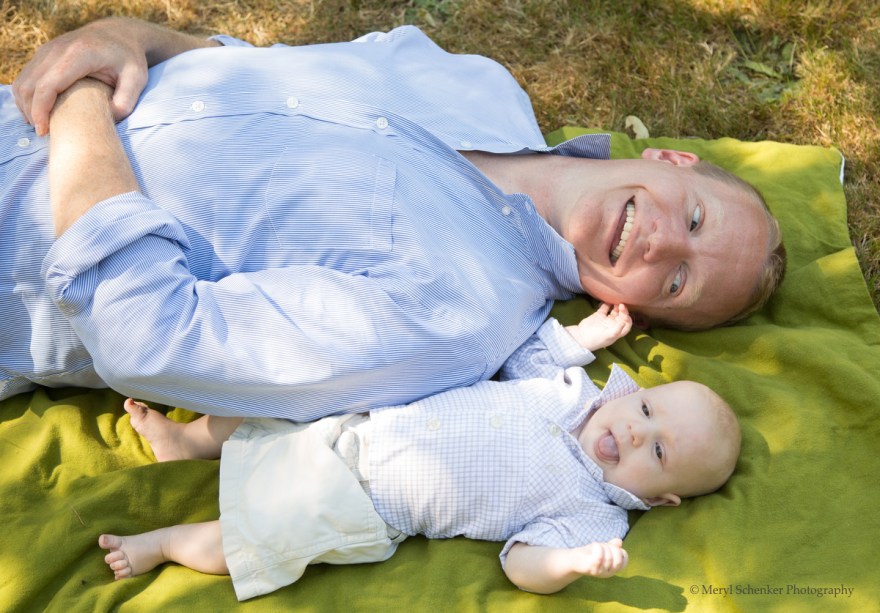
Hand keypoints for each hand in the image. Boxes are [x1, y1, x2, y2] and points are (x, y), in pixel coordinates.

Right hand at [13, 17, 149, 135]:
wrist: (119, 33)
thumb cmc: (130, 59)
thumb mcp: (137, 79)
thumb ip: (126, 101)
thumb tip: (108, 119)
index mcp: (79, 55)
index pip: (48, 85)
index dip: (40, 110)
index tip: (44, 131)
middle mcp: (57, 49)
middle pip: (30, 85)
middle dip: (31, 112)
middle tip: (43, 133)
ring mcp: (47, 49)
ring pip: (23, 81)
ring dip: (26, 105)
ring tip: (40, 125)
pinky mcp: (44, 53)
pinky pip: (26, 76)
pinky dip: (27, 95)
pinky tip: (38, 111)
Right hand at [566, 303, 631, 351]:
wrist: (580, 337)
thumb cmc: (596, 339)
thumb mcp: (608, 336)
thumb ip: (617, 329)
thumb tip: (624, 321)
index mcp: (617, 331)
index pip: (627, 324)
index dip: (628, 318)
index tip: (624, 313)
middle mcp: (613, 325)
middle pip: (622, 316)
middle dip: (623, 310)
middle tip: (621, 304)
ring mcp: (606, 320)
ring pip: (615, 311)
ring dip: (616, 306)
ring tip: (615, 301)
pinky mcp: (599, 315)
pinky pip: (605, 308)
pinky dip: (607, 303)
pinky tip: (607, 300)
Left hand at [574, 538, 628, 577]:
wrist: (572, 559)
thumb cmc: (589, 553)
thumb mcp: (603, 548)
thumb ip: (612, 545)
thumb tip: (619, 541)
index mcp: (612, 570)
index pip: (624, 561)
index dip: (620, 551)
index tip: (612, 547)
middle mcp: (607, 573)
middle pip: (618, 559)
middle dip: (612, 548)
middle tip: (603, 545)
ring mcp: (599, 572)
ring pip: (608, 557)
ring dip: (603, 546)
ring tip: (596, 546)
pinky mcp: (590, 568)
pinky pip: (599, 557)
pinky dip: (598, 547)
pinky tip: (594, 545)